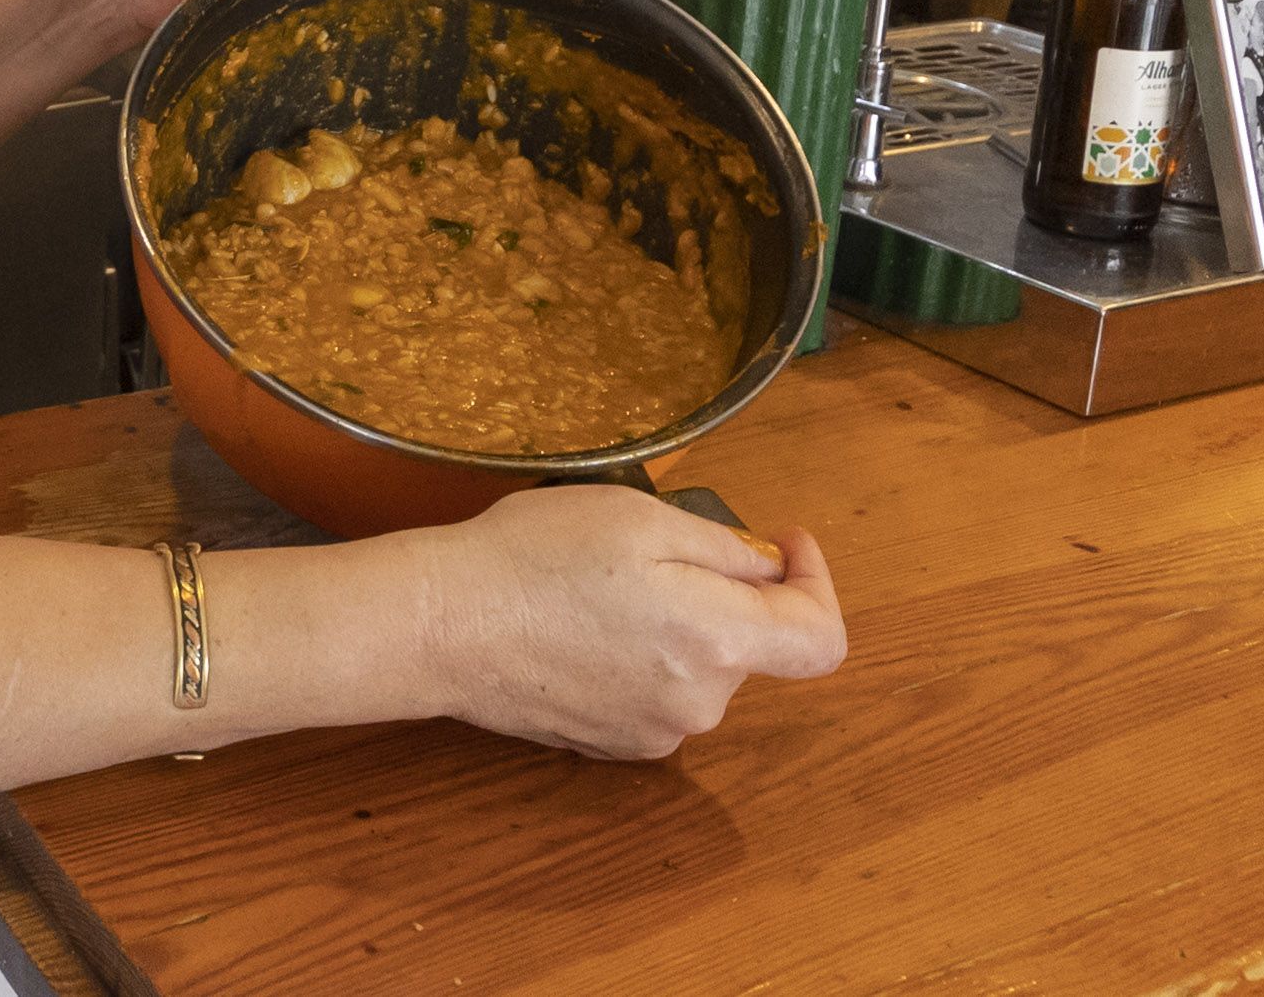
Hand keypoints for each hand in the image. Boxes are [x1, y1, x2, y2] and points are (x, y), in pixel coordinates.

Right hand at [416, 486, 845, 758]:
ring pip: (698, 670)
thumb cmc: (535, 557)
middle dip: (723, 595)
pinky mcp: (612, 746)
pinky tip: (583, 629)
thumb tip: (769, 571)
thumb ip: (725, 548)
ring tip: (604, 587)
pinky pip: (655, 695)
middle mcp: (699, 704)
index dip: (816, 584)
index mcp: (719, 643)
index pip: (820, 639)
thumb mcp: (640, 517)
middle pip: (749, 648)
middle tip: (654, 547)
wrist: (443, 625)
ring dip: (678, 628)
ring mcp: (654, 733)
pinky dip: (641, 660)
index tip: (781, 543)